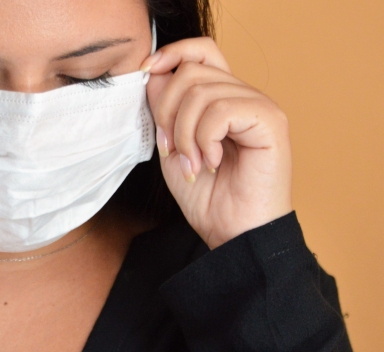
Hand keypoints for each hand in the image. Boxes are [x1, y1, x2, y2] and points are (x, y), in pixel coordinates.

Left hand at [142, 38, 292, 248]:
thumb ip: (164, 110)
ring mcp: (260, 107)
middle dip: (167, 112)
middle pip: (192, 71)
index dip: (172, 55)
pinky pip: (221, 111)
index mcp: (223, 99)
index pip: (201, 52)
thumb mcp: (173, 147)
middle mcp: (244, 96)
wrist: (233, 234)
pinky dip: (204, 140)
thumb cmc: (208, 196)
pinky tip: (212, 163)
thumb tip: (155, 75)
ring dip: (184, 133)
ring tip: (193, 164)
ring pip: (202, 91)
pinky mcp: (270, 122)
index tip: (147, 74)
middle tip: (172, 151)